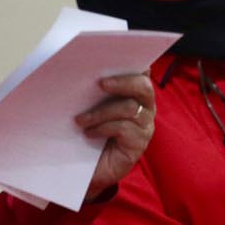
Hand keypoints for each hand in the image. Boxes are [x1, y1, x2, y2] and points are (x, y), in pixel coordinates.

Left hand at [75, 73, 154, 199]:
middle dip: (122, 82)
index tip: (116, 56)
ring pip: (129, 108)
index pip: (140, 71)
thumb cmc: (89, 132)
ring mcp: (144, 126)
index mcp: (135, 92)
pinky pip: (124, 128)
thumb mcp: (90, 106)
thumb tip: (82, 69)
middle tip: (100, 83)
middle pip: (143, 87)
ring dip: (101, 112)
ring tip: (80, 120)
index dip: (134, 62)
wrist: (88, 168)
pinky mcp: (139, 143)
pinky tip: (89, 133)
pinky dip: (103, 128)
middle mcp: (145, 106)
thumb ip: (94, 89)